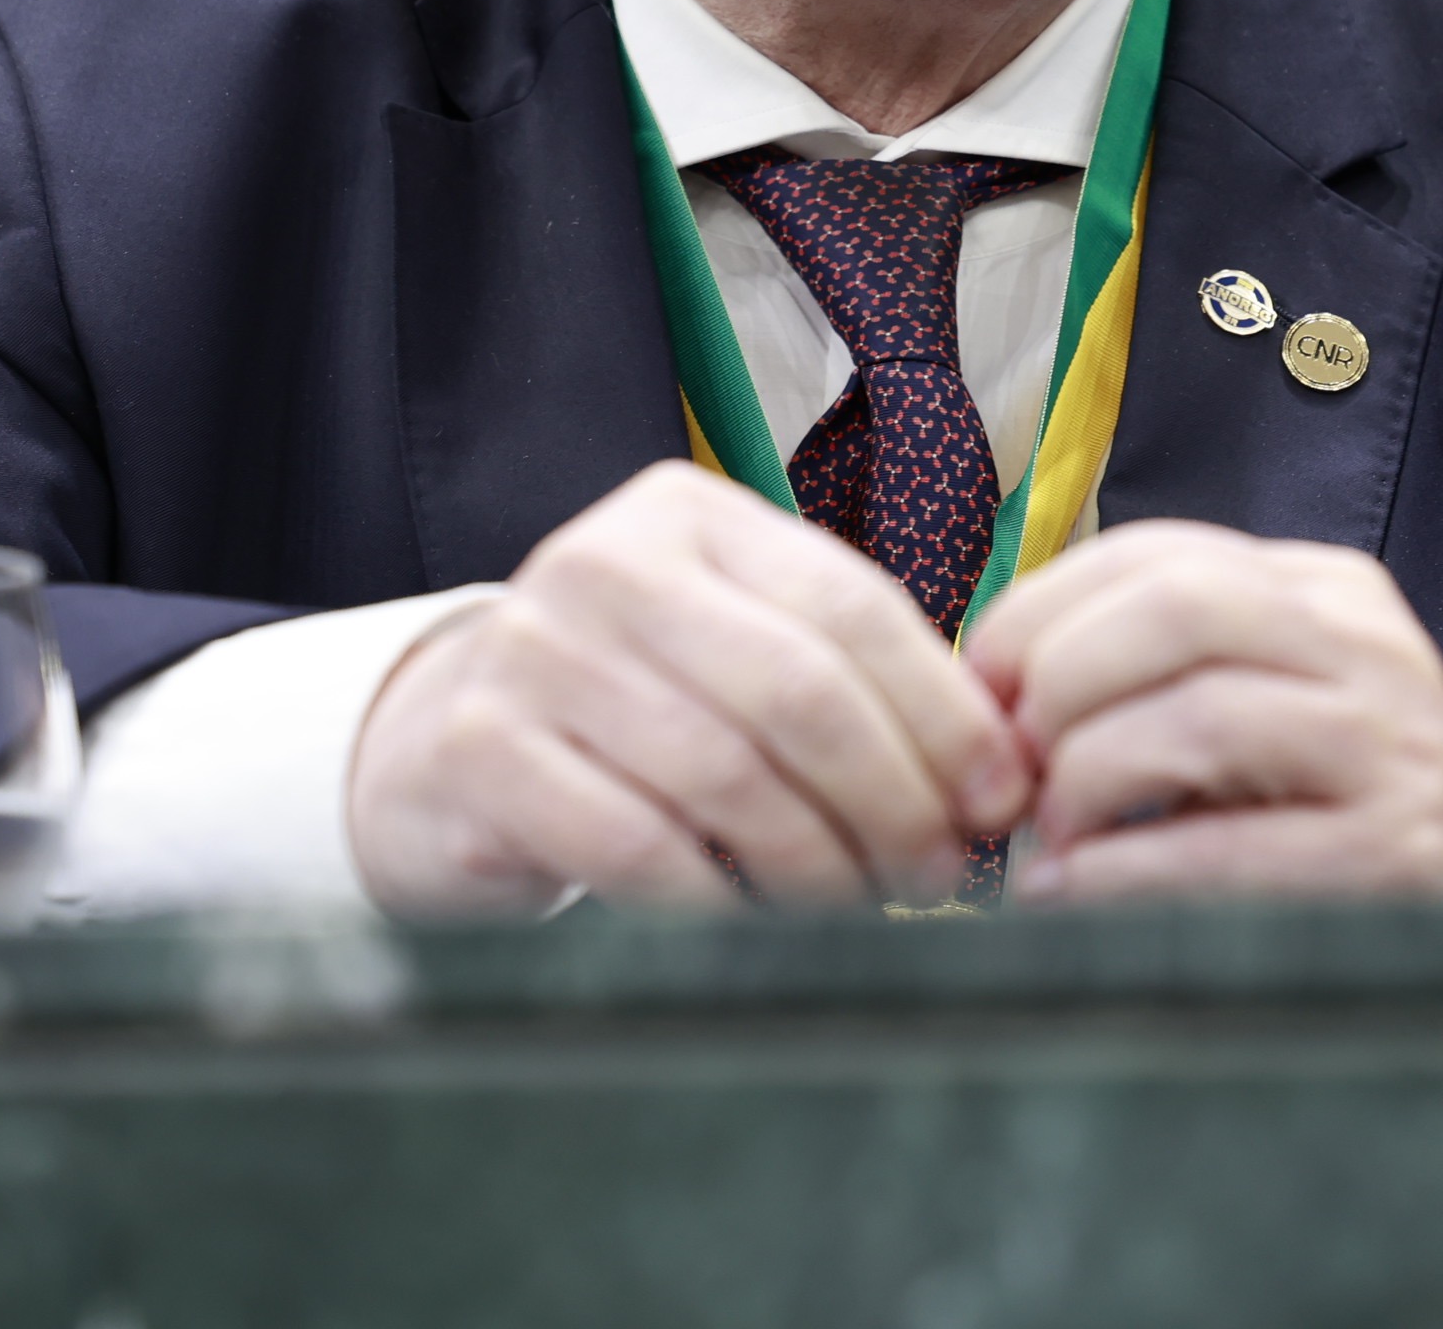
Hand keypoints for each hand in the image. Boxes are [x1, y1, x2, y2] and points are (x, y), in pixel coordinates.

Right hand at [346, 462, 1036, 915]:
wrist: (442, 752)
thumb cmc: (633, 712)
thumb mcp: (736, 655)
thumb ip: (851, 683)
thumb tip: (1000, 778)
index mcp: (690, 516)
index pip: (852, 608)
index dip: (943, 714)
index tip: (998, 801)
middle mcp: (605, 562)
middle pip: (798, 691)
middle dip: (893, 799)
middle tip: (938, 875)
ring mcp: (532, 651)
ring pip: (725, 775)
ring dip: (818, 865)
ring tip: (861, 909)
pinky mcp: (480, 750)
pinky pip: (636, 846)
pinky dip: (716, 903)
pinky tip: (753, 925)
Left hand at [961, 520, 1442, 904]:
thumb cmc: (1329, 798)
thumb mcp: (1260, 696)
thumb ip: (1151, 668)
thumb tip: (988, 685)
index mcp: (1324, 589)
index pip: (1158, 552)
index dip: (1041, 609)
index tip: (978, 681)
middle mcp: (1367, 647)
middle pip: (1177, 609)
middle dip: (1060, 679)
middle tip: (1006, 761)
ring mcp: (1393, 746)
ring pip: (1200, 716)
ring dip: (1086, 777)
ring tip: (1046, 835)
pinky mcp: (1397, 854)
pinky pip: (1228, 847)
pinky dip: (1123, 872)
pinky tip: (1072, 892)